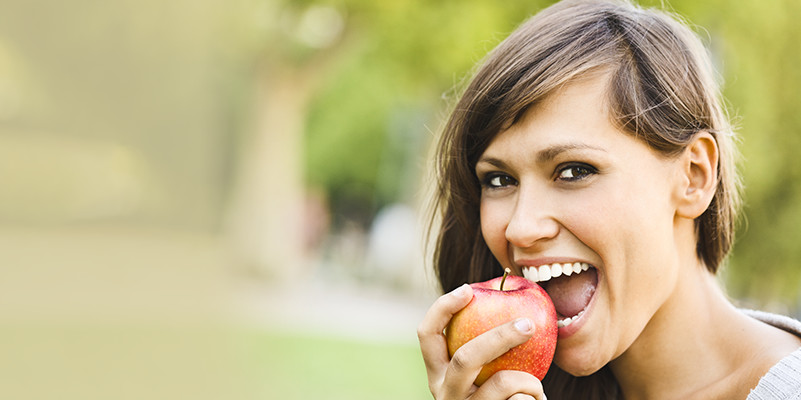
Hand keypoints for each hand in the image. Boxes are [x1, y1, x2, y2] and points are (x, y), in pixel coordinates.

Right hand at [417, 284, 546, 399]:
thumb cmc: (502, 397)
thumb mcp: (486, 372)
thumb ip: (490, 347)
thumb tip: (520, 306)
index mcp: (438, 373)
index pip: (427, 334)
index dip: (443, 307)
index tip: (469, 288)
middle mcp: (443, 393)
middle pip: (466, 358)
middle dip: (500, 336)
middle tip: (529, 324)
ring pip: (502, 384)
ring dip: (529, 380)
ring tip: (538, 388)